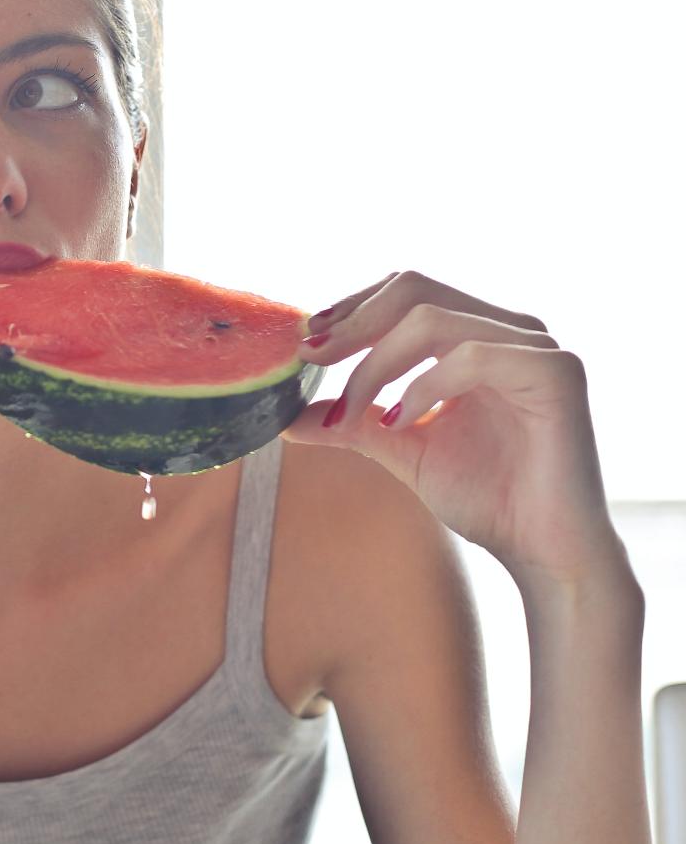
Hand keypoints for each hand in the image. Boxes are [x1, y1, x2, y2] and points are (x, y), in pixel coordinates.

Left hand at [280, 270, 624, 582]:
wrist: (542, 553)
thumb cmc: (485, 498)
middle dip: (353, 323)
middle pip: (414, 290)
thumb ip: (352, 421)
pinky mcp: (556, 372)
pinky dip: (423, 387)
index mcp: (477, 334)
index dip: (351, 308)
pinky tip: (400, 423)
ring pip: (432, 320)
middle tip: (312, 359)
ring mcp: (537, 346)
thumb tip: (287, 417)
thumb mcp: (400, 447)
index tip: (306, 343)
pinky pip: (472, 356)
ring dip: (376, 365)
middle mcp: (509, 329)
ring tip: (349, 412)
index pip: (405, 292)